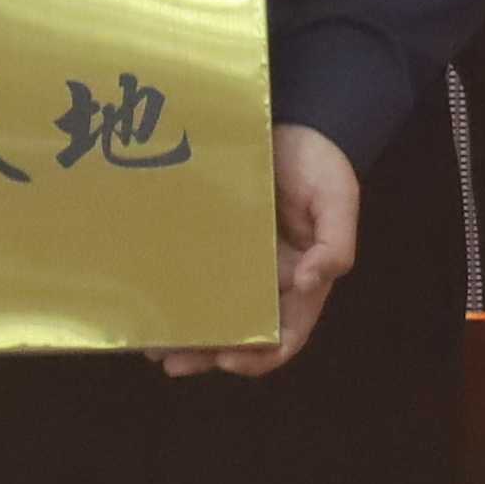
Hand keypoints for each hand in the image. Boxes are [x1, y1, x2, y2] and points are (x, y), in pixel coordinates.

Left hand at [166, 123, 358, 374]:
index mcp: (301, 282)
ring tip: (152, 344)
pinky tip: (145, 298)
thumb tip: (311, 283)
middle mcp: (266, 282)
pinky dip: (172, 291)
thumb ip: (335, 244)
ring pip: (210, 309)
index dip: (259, 355)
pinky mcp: (210, 240)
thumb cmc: (320, 165)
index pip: (284, 334)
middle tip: (173, 362)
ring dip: (184, 333)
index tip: (229, 358)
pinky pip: (190, 271)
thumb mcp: (339, 200)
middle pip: (239, 332)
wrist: (292, 121)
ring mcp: (235, 262)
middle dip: (207, 354)